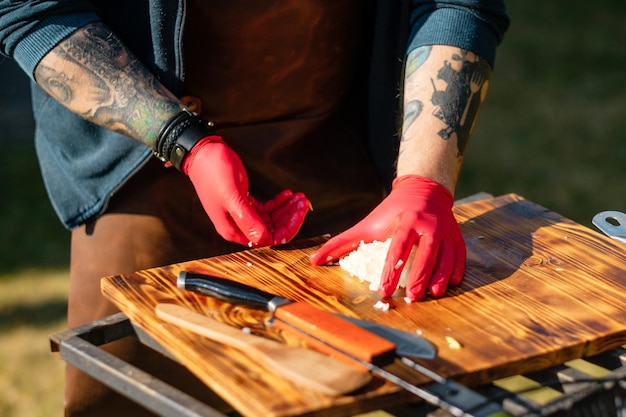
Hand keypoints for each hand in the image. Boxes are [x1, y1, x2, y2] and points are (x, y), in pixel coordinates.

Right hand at [184, 136, 309, 246]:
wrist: (202, 153)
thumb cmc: (214, 172)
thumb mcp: (232, 196)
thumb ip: (247, 219)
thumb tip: (264, 239)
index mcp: (233, 229)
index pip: (267, 239)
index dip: (287, 228)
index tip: (300, 212)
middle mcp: (238, 226)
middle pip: (272, 230)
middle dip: (290, 217)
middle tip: (303, 201)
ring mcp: (241, 214)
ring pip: (271, 219)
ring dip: (287, 209)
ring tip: (299, 196)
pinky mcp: (244, 203)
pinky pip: (266, 209)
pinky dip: (278, 202)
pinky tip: (287, 194)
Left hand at [310, 175, 464, 300]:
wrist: (423, 189)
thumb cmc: (391, 211)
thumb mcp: (367, 224)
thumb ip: (341, 243)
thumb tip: (313, 261)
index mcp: (406, 220)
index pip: (399, 247)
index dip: (392, 269)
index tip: (385, 289)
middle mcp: (428, 224)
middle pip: (426, 253)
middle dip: (419, 276)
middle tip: (411, 298)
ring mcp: (446, 229)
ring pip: (446, 256)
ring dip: (440, 277)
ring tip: (432, 295)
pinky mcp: (457, 235)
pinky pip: (460, 255)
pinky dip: (456, 270)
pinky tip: (452, 284)